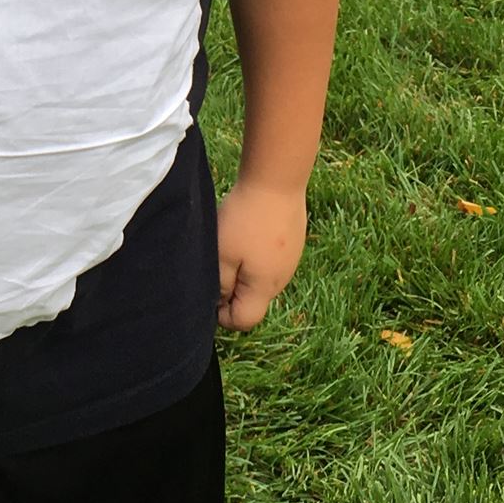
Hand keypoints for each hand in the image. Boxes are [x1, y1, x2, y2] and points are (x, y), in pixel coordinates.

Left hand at [216, 178, 308, 331]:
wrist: (277, 181)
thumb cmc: (245, 218)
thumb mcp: (222, 254)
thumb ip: (220, 284)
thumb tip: (220, 301)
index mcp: (264, 288)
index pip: (244, 322)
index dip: (222, 315)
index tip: (211, 289)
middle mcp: (281, 280)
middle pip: (253, 301)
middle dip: (232, 291)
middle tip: (218, 262)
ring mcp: (290, 261)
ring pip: (260, 279)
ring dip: (243, 270)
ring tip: (233, 243)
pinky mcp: (292, 243)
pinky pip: (269, 260)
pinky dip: (255, 254)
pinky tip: (248, 230)